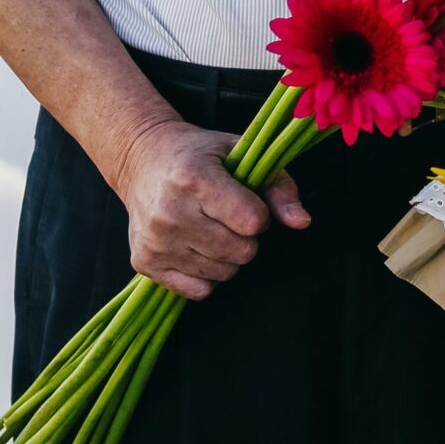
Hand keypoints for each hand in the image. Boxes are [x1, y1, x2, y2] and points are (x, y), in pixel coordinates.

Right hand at [110, 118, 309, 300]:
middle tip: (230, 217)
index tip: (248, 201)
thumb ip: (278, 186)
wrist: (142, 160)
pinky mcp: (145, 263)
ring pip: (222, 273)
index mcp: (194, 179)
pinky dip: (207, 275)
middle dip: (247, 237)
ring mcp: (155, 241)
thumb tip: (302, 222)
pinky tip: (197, 248)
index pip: (252, 221)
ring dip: (228, 256)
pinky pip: (198, 290)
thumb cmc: (199, 155)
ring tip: (212, 228)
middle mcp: (170, 212)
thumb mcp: (240, 153)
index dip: (260, 214)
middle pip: (241, 251)